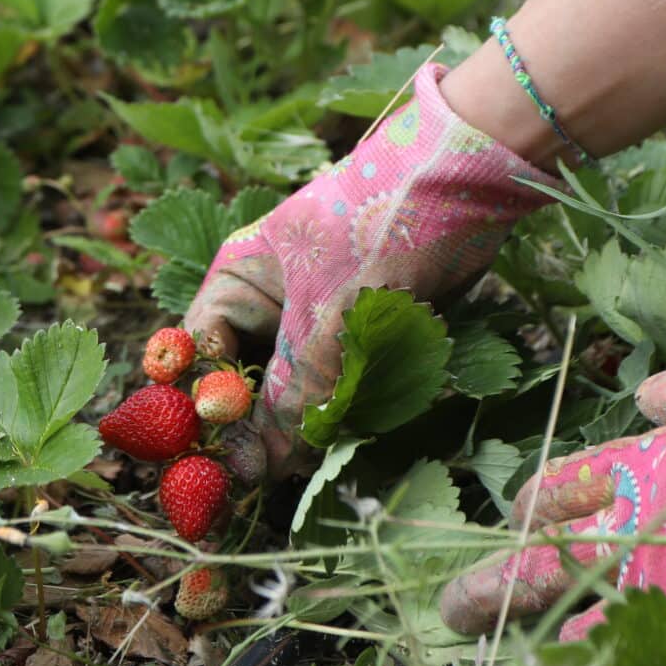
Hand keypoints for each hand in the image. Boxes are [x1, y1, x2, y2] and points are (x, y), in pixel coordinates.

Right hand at [184, 61, 553, 473]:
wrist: (467, 183)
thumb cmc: (380, 228)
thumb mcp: (328, 318)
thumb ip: (294, 395)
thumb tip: (260, 468)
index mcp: (236, 283)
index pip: (197, 358)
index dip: (202, 412)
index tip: (219, 465)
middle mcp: (266, 304)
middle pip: (241, 382)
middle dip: (253, 429)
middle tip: (263, 482)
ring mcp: (312, 320)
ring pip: (290, 392)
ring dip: (298, 425)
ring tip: (306, 463)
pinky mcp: (357, 334)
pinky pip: (333, 386)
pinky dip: (338, 412)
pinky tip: (345, 434)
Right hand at [439, 327, 665, 653]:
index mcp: (653, 584)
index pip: (564, 622)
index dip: (517, 633)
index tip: (482, 644)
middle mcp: (641, 518)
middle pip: (546, 555)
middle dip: (496, 583)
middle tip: (461, 602)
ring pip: (584, 472)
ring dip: (548, 496)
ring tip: (526, 506)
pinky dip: (665, 396)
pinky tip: (649, 393)